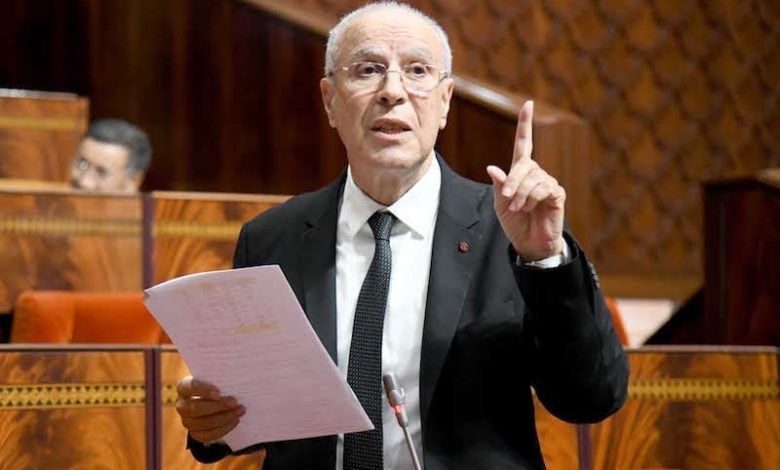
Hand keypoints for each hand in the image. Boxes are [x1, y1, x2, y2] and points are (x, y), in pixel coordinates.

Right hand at [176, 376, 245, 443]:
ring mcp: (187, 421)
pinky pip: (206, 435)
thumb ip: (223, 376)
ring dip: (223, 418)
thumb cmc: (219, 385)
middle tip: (234, 402)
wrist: (219, 402)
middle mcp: (182, 405)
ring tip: (239, 411)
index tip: (219, 393)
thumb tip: (237, 375)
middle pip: (195, 409)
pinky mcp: (195, 433)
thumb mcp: (219, 378)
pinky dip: (222, 429)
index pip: (189, 387)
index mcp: (184, 387)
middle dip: (217, 406)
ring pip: (201, 424)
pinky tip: (235, 421)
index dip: (202, 390)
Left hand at [486, 100, 564, 260]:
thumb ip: (499, 186)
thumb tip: (492, 168)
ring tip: (521, 209)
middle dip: (513, 182)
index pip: (524, 143)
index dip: (525, 124)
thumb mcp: (501, 204)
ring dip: (522, 195)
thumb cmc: (515, 223)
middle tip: (508, 199)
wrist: (529, 243)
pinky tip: (533, 209)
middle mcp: (536, 173)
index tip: (528, 104)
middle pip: (524, 165)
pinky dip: (533, 199)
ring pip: (533, 178)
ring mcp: (548, 182)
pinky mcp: (557, 193)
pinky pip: (544, 188)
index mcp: (521, 173)